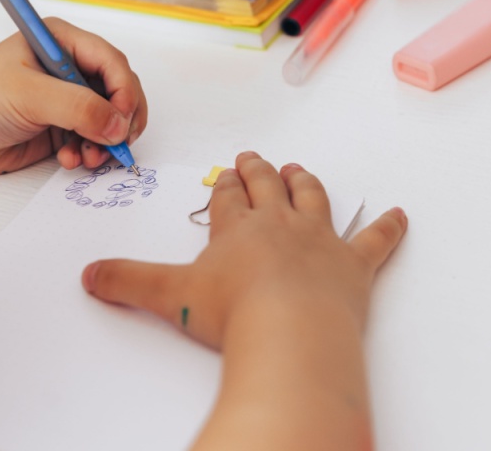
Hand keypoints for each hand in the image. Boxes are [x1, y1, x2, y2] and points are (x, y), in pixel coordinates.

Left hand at [0, 18, 147, 176]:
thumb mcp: (28, 95)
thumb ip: (78, 107)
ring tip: (90, 157)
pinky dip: (88, 153)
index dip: (125, 90)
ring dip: (105, 142)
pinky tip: (69, 159)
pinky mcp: (58, 128)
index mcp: (60, 42)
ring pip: (108, 121)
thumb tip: (118, 124)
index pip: (112, 62)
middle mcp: (67, 69)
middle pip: (118, 92)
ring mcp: (64, 100)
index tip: (124, 119)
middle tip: (117, 143)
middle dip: (120, 120)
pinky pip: (91, 141)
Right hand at [80, 151, 406, 348]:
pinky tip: (401, 216)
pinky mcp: (354, 266)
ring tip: (300, 170)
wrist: (289, 332)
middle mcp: (280, 224)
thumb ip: (128, 282)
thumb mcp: (168, 296)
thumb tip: (89, 276)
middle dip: (261, 172)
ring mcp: (321, 241)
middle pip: (269, 188)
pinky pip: (376, 240)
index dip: (226, 185)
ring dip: (306, 183)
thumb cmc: (234, 312)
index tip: (227, 172)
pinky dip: (390, 228)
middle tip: (256, 159)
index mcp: (238, 228)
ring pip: (314, 200)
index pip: (229, 197)